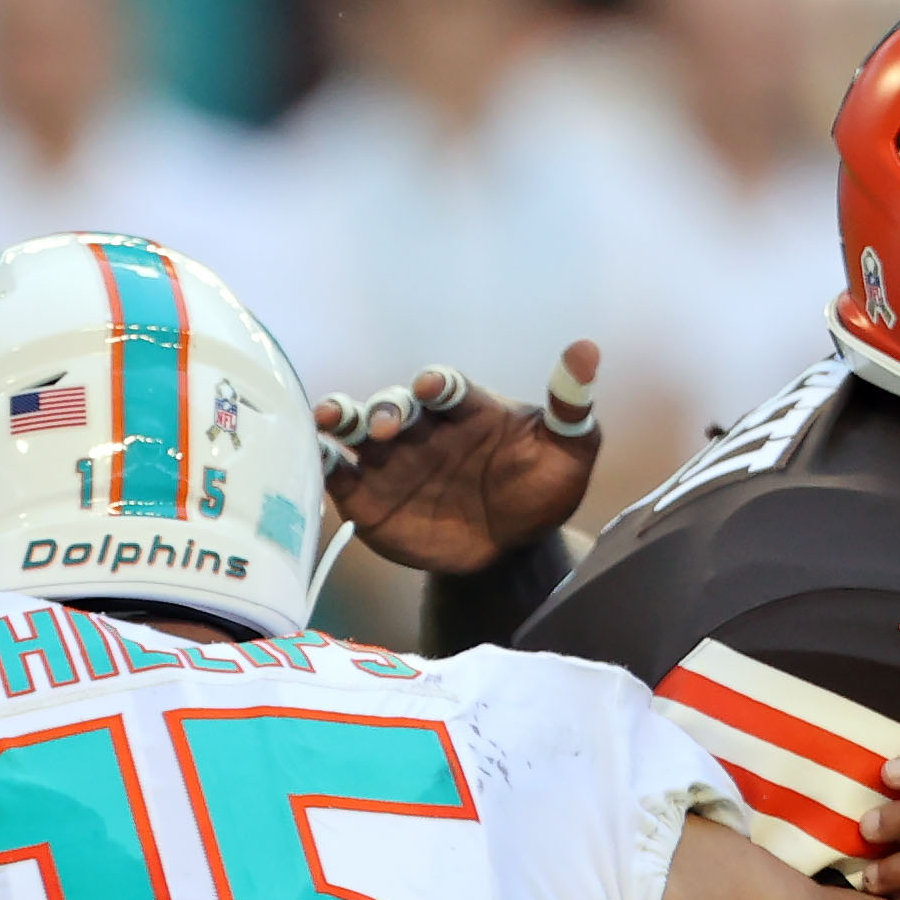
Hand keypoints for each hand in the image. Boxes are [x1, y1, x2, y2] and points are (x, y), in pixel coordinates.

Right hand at [314, 343, 602, 575]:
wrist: (511, 550)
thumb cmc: (539, 491)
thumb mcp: (569, 453)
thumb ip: (571, 407)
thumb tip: (586, 349)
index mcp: (466, 411)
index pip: (448, 387)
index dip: (439, 384)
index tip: (435, 387)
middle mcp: (422, 427)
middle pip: (395, 404)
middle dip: (386, 408)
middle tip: (386, 424)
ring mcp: (391, 460)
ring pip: (357, 429)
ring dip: (341, 418)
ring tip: (327, 420)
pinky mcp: (367, 495)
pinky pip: (339, 474)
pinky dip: (322, 462)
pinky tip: (313, 458)